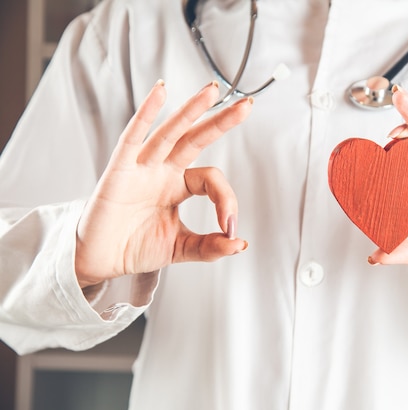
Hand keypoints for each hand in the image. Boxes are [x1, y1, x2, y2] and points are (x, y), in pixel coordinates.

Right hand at [75, 81, 250, 287]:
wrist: (100, 261)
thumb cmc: (135, 248)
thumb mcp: (181, 248)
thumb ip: (210, 246)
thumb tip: (240, 244)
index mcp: (179, 185)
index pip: (211, 179)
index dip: (227, 200)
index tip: (231, 227)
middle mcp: (163, 170)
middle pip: (196, 138)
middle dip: (221, 121)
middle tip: (247, 106)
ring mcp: (142, 167)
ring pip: (171, 132)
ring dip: (191, 110)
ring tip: (212, 90)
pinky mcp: (119, 170)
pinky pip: (133, 137)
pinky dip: (146, 114)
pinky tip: (160, 92)